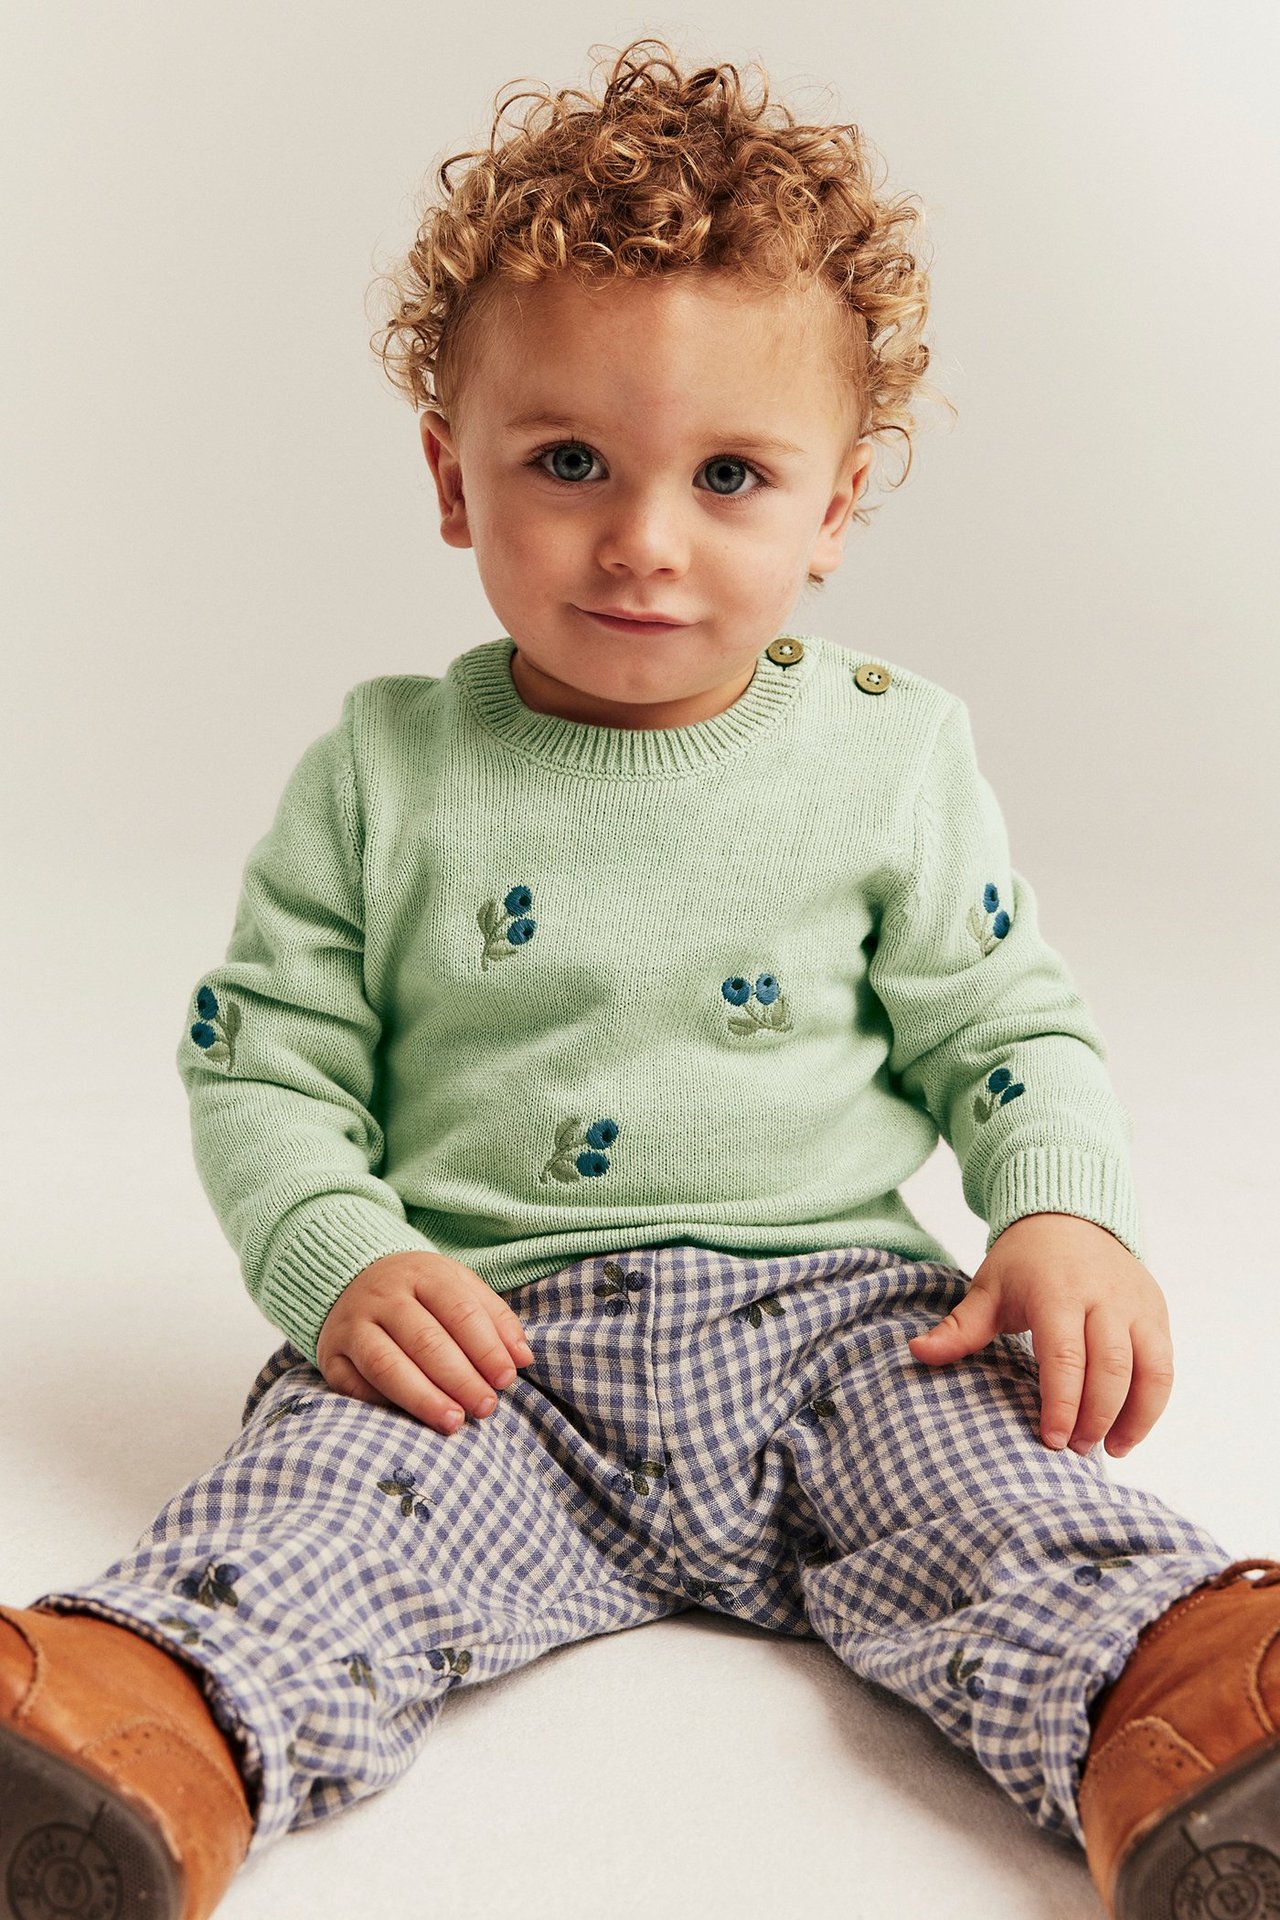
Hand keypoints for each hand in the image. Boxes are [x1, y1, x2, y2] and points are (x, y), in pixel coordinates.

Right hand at [315, 1250, 534, 1433]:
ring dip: (423, 1398)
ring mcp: (352, 1324)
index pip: (459, 1311)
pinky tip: (410, 1419)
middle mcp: (383, 1296)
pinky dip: (383, 1405)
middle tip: (485, 1408)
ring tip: (454, 1422)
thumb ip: (495, 1320)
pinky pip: (355, 1386)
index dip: (486, 1348)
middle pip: (425, 1341)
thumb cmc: (421, 1292)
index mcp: (422, 1273)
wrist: (353, 1277)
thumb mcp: (460, 1288)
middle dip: (460, 1379)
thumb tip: (522, 1358)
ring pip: (387, 1365)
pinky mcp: (330, 1354)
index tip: (506, 1379)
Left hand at [906, 1212, 1174, 1457]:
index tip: (1049, 1440)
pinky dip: (1151, 1405)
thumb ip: (960, 1327)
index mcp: (1058, 1291)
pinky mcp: (1156, 1313)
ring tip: (1106, 1450)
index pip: (1066, 1355)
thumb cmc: (1025, 1261)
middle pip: (1111, 1369)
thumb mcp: (988, 1288)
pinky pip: (1164, 1367)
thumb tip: (917, 1352)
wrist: (1071, 1216)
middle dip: (1094, 1417)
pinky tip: (1127, 1433)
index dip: (1061, 1402)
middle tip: (1071, 1449)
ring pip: (1149, 1371)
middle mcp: (1106, 1297)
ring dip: (1131, 1418)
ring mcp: (1138, 1305)